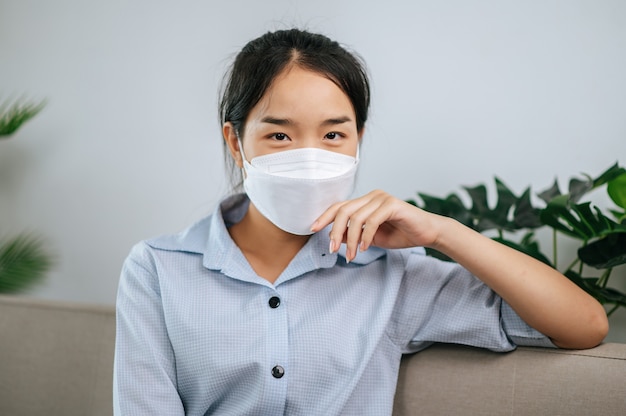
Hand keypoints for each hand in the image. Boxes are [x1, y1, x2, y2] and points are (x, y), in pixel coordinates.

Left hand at [311, 190, 440, 261]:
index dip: (324, 217)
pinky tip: (366, 248)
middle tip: (332, 249)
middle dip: (334, 231)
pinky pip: (371, 221)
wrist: (427, 233)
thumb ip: (354, 235)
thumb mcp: (371, 238)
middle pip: (343, 210)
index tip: (312, 229)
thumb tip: (335, 238)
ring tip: (352, 255)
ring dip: (351, 240)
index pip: (339, 206)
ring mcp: (382, 198)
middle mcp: (372, 196)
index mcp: (365, 201)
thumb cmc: (400, 234)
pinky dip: (366, 236)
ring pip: (356, 217)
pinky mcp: (393, 204)